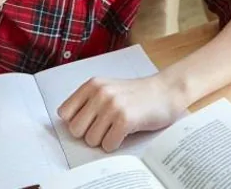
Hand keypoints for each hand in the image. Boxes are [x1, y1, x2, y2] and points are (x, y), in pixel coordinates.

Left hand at [58, 74, 186, 151]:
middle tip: (105, 128)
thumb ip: (88, 101)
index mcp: (92, 85)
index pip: (64, 113)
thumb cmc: (136, 94)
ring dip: (103, 140)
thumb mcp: (107, 88)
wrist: (165, 91)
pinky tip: (125, 134)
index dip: (76, 122)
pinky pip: (108, 145)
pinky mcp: (125, 119)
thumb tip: (69, 125)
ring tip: (117, 129)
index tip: (89, 123)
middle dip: (89, 134)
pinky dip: (115, 145)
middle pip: (75, 130)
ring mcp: (112, 106)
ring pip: (91, 140)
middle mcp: (100, 93)